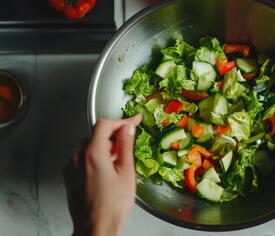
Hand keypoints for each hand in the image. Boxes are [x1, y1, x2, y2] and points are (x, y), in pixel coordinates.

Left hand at [64, 114, 141, 235]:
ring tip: (116, 165)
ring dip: (102, 149)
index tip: (134, 121)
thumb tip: (128, 128)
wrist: (96, 226)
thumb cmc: (112, 204)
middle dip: (112, 138)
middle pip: (95, 135)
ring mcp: (71, 167)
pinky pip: (81, 159)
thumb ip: (125, 145)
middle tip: (126, 148)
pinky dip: (93, 159)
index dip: (121, 121)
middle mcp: (77, 157)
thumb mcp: (126, 171)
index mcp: (92, 153)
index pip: (104, 125)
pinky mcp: (69, 177)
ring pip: (88, 147)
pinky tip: (105, 173)